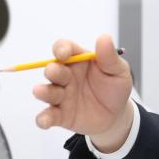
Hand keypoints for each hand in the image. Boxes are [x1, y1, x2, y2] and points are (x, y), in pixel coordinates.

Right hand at [33, 34, 132, 151]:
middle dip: (52, 70)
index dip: (61, 49)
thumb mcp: (118, 70)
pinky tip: (44, 121)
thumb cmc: (115, 87)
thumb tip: (104, 37)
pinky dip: (43, 118)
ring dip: (43, 91)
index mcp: (78, 61)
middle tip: (54, 72)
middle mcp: (66, 76)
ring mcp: (61, 95)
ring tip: (40, 91)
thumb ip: (110, 56)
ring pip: (47, 91)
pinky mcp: (60, 115)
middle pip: (52, 69)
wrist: (116, 114)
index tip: (64, 54)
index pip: (64, 48)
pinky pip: (48, 116)